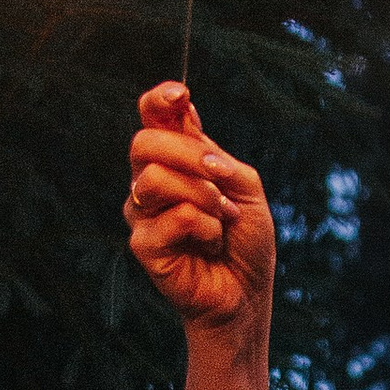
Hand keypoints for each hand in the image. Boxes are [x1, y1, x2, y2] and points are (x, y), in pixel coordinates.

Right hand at [124, 83, 274, 331]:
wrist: (247, 294)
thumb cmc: (246, 241)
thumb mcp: (245, 186)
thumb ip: (216, 154)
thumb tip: (185, 119)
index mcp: (175, 160)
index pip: (152, 118)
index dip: (159, 100)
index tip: (180, 95)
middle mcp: (150, 181)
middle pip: (144, 143)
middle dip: (189, 155)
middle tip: (221, 178)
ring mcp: (142, 213)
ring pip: (155, 179)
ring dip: (202, 196)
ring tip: (221, 219)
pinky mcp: (142, 244)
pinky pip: (173, 217)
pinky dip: (204, 228)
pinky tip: (210, 245)